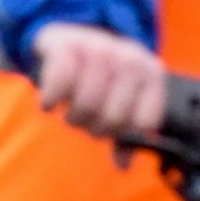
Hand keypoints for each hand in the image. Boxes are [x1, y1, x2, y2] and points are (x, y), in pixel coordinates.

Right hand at [32, 23, 166, 137]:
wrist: (70, 36)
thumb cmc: (99, 77)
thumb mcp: (121, 99)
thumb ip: (126, 131)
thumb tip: (124, 165)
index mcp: (151, 73)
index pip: (144, 122)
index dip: (124, 134)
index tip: (113, 131)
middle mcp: (130, 58)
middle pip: (112, 117)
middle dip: (95, 127)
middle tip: (87, 120)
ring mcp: (100, 48)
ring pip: (86, 103)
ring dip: (73, 117)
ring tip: (71, 112)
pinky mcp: (68, 44)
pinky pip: (60, 82)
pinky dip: (51, 99)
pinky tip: (48, 104)